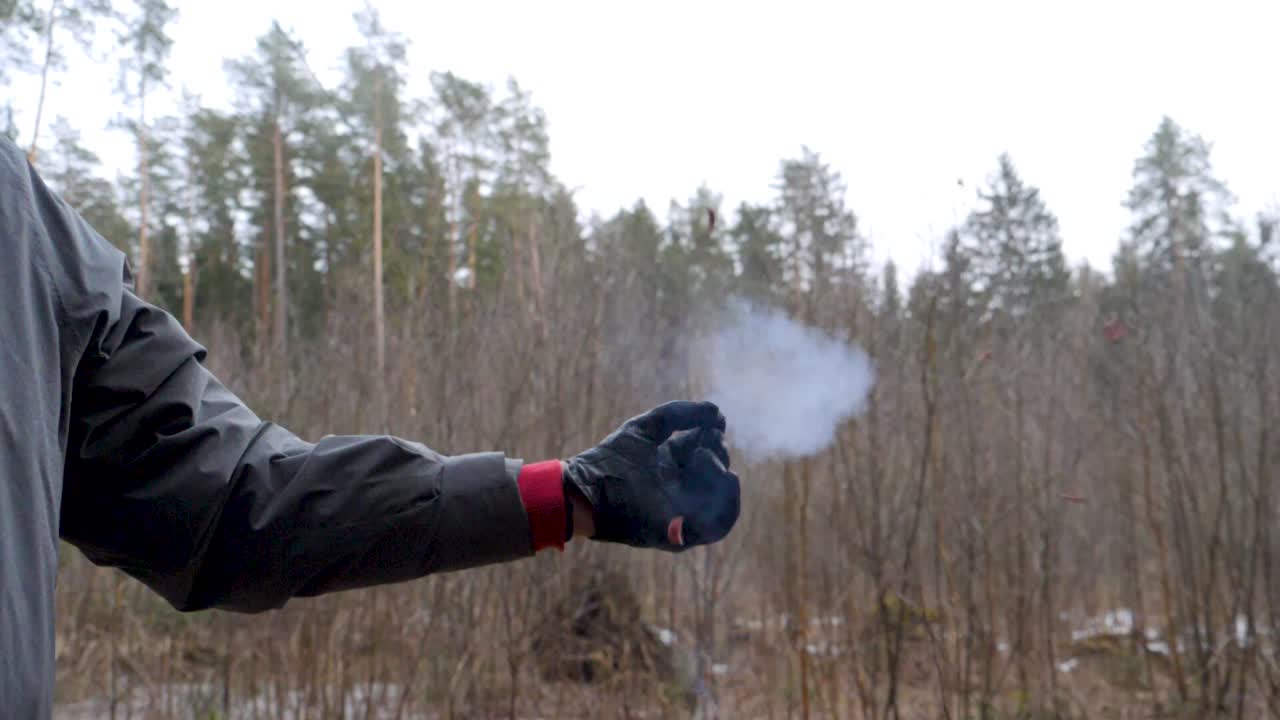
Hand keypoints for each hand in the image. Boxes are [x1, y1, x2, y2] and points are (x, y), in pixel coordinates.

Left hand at [563, 401, 738, 550]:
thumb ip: (679, 414)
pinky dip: (726, 508)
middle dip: (719, 457)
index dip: (714, 437)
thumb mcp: (646, 428)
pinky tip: (717, 485)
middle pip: (721, 474)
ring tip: (709, 467)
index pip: (711, 451)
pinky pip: (717, 528)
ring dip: (727, 483)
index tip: (710, 427)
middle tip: (700, 451)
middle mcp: (683, 489)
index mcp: (676, 463)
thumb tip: (719, 414)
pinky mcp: (682, 535)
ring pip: (727, 503)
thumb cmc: (612, 459)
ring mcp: (685, 514)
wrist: (588, 490)